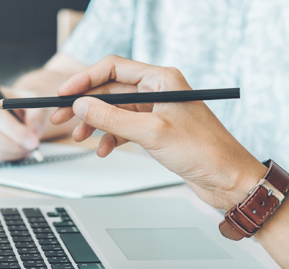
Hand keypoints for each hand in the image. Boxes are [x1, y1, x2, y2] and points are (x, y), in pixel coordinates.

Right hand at [0, 83, 51, 162]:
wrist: (10, 111)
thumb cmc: (19, 105)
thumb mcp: (33, 102)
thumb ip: (36, 115)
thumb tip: (33, 133)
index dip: (14, 130)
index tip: (32, 141)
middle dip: (11, 144)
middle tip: (30, 148)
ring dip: (7, 152)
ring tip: (24, 149)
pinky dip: (0, 158)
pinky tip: (12, 152)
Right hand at [50, 55, 264, 208]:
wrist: (228, 180)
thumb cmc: (205, 152)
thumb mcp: (152, 133)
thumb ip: (113, 117)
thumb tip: (82, 105)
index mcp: (162, 79)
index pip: (113, 67)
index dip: (84, 80)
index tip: (63, 94)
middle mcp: (159, 91)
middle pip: (110, 90)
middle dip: (85, 105)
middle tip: (60, 118)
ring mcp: (158, 111)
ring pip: (115, 111)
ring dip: (96, 124)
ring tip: (80, 138)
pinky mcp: (158, 131)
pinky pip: (125, 128)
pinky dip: (111, 138)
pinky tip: (104, 150)